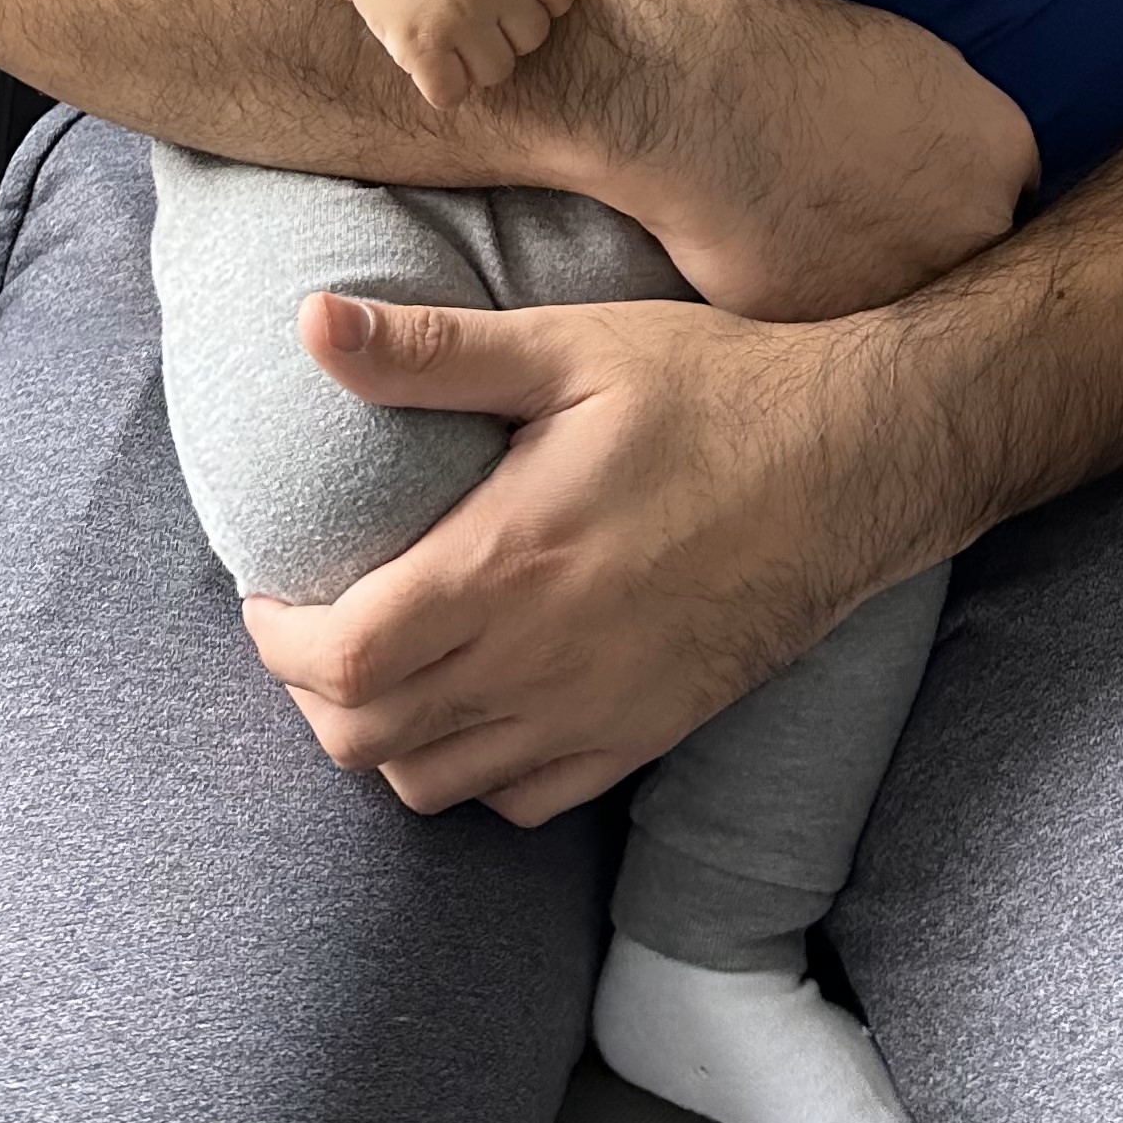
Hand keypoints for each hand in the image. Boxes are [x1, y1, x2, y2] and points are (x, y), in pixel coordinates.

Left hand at [241, 288, 906, 819]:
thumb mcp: (571, 346)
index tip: (268, 594)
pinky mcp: (645, 735)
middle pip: (369, 738)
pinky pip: (522, 800)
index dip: (277, 642)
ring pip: (435, 784)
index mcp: (509, 564)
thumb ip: (432, 351)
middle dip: (312, 693)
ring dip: (382, 736)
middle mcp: (542, 659)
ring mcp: (596, 713)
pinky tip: (474, 704)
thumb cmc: (713, 388)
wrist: (854, 461)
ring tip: (380, 664)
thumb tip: (309, 321)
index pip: (344, 658)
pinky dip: (470, 771)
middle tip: (310, 625)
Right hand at [341, 0, 584, 107]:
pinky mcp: (419, 45)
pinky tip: (432, 59)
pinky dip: (444, 86)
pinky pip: (452, 94)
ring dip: (477, 62)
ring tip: (451, 33)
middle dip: (508, 31)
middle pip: (533, 38)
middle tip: (474, 11)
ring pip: (497, 71)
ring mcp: (455, 14)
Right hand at [567, 0, 1040, 318]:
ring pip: (911, 309)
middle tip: (874, 236)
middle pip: (974, 263)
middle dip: (933, 255)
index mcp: (1001, 153)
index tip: (925, 203)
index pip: (1014, 200)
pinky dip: (811, 311)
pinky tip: (772, 269)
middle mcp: (977, 229)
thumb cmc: (789, 59)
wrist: (703, 98)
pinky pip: (840, 334)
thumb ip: (949, 122)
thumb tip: (945, 152)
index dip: (963, 203)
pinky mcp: (846, 333)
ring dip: (876, 292)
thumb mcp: (907, 63)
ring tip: (815, 252)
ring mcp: (915, 287)